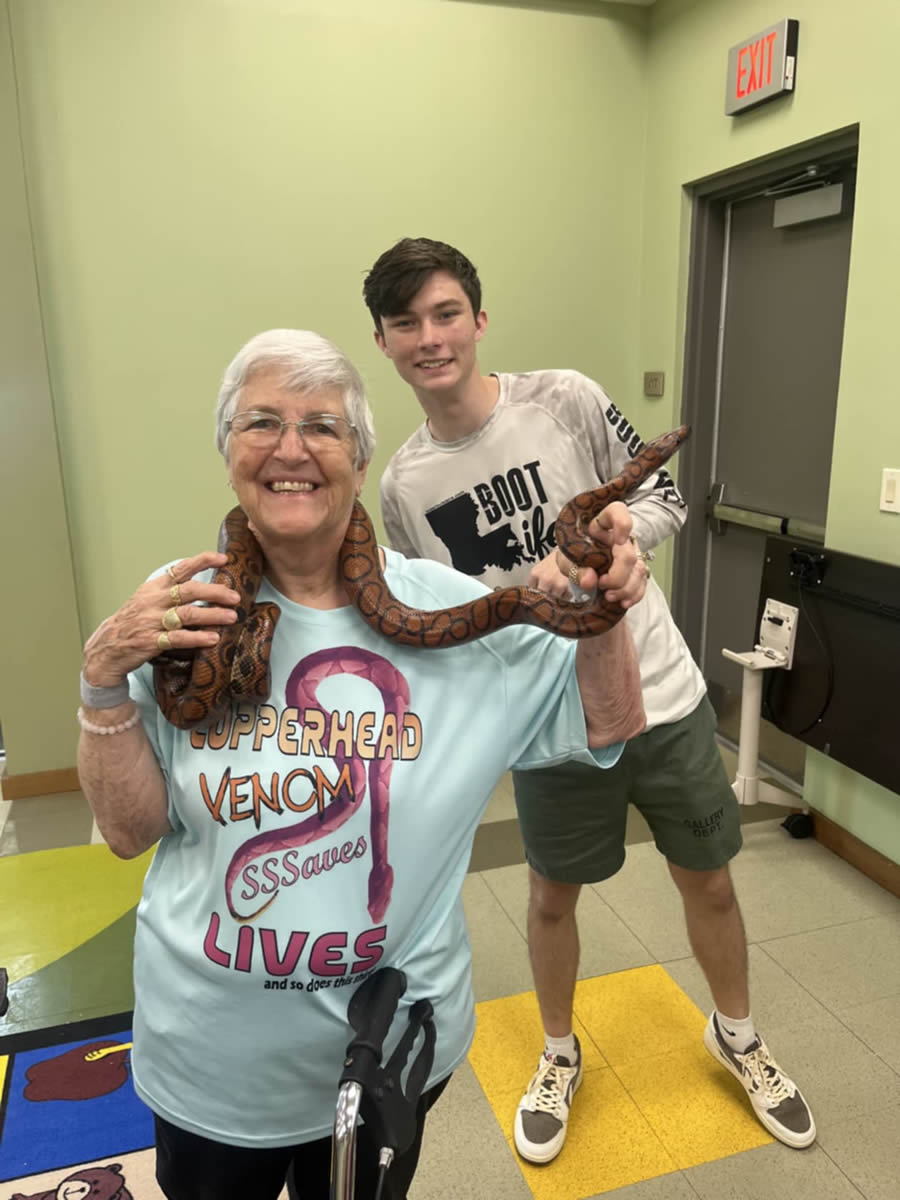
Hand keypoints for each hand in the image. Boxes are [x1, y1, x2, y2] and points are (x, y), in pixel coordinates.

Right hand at [82, 553, 240, 687]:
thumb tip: (204, 586)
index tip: (223, 559)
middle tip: (235, 597)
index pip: (180, 569)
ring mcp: (152, 621)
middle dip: (215, 592)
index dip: (202, 561)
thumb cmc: (132, 622)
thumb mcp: (147, 599)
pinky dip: (197, 638)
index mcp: (154, 588)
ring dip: (212, 615)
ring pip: (187, 614)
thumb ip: (171, 591)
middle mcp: (154, 601)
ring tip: (231, 617)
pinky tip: (213, 638)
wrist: (107, 647)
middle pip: (189, 591)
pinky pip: (178, 638)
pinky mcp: (151, 642)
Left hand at [531, 503, 634, 596]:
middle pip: (628, 554)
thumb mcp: (565, 560)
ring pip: (639, 570)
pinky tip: (623, 602)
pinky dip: (634, 595)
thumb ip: (574, 569)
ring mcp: (631, 553)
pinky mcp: (634, 570)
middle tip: (601, 584)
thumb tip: (590, 581)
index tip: (618, 540)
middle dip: (617, 575)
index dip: (623, 524)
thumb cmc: (572, 555)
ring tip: (608, 596)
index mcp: (601, 525)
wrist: (576, 565)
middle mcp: (620, 537)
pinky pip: (642, 582)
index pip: (618, 512)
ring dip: (625, 588)